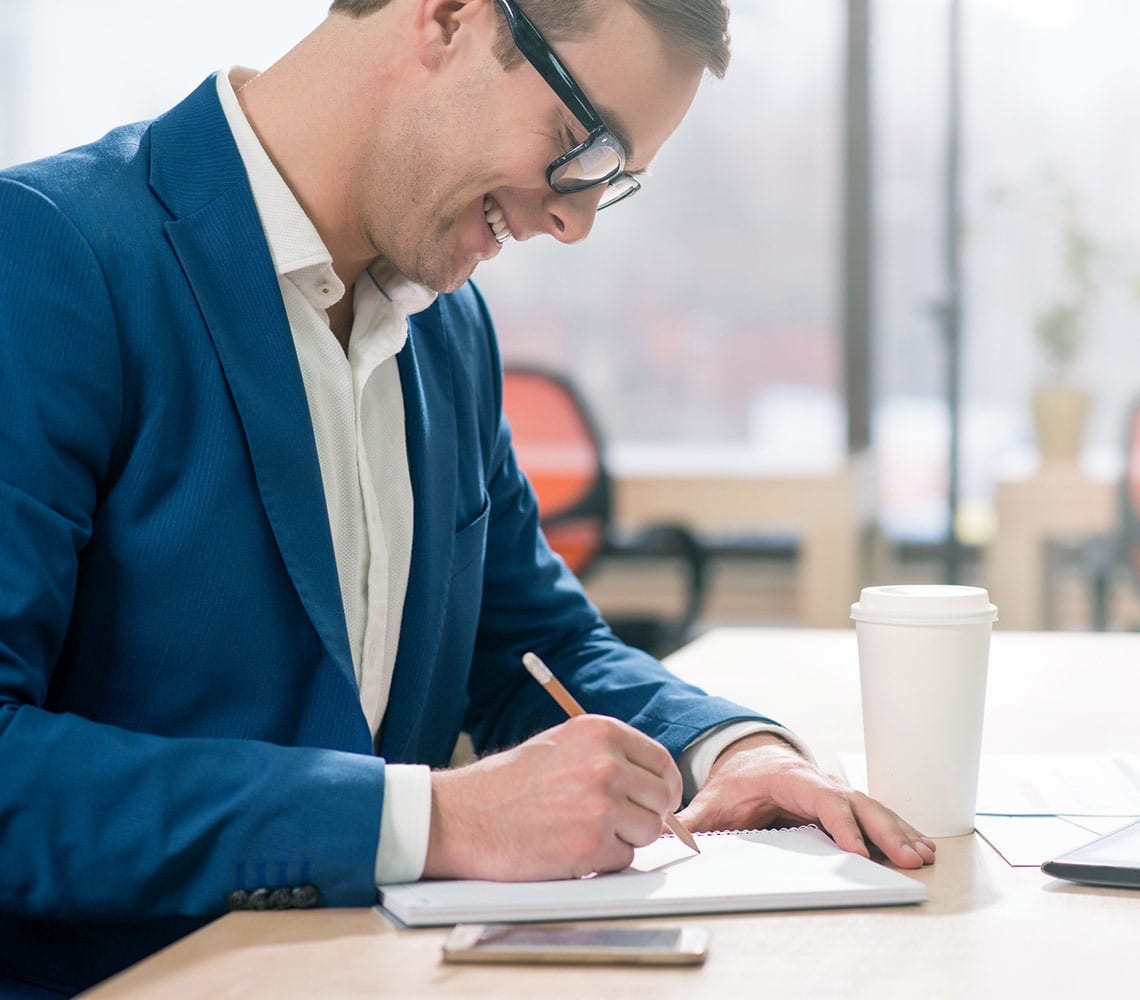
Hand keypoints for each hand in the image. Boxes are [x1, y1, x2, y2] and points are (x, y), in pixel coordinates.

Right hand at [424, 714, 682, 880]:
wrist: (464, 815)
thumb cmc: (508, 783)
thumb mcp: (562, 744)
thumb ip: (608, 755)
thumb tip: (654, 782)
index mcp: (600, 732)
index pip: (661, 761)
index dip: (663, 786)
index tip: (658, 800)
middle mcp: (606, 764)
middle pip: (661, 799)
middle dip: (645, 814)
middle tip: (617, 822)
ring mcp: (601, 806)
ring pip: (647, 832)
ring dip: (623, 838)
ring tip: (583, 831)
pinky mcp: (591, 846)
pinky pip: (623, 859)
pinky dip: (603, 860)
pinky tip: (570, 848)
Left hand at [675, 732, 935, 868]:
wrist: (749, 759)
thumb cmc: (735, 783)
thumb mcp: (711, 802)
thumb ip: (690, 821)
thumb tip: (666, 834)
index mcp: (787, 778)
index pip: (819, 798)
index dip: (839, 823)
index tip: (856, 849)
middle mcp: (818, 781)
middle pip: (856, 802)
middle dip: (883, 830)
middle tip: (907, 857)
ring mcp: (835, 789)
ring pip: (873, 807)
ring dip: (898, 831)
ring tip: (922, 855)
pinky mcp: (845, 802)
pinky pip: (876, 814)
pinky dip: (899, 829)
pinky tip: (921, 847)